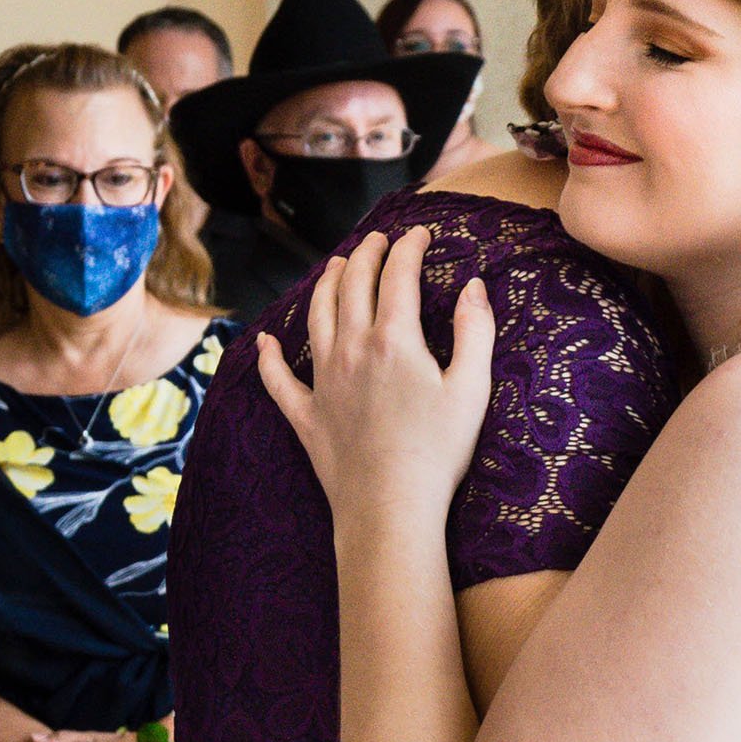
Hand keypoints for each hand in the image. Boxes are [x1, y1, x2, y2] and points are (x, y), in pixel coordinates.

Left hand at [256, 228, 494, 519]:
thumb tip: (474, 288)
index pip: (397, 275)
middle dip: (365, 254)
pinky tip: (265, 344)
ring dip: (324, 284)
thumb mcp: (472, 389)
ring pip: (315, 316)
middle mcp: (350, 349)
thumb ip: (474, 332)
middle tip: (378, 239)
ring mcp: (323, 381)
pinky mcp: (307, 415)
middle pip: (351, 285)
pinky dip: (270, 358)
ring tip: (335, 266)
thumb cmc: (438, 453)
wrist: (390, 508)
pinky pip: (279, 380)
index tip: (420, 233)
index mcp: (394, 340)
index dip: (409, 247)